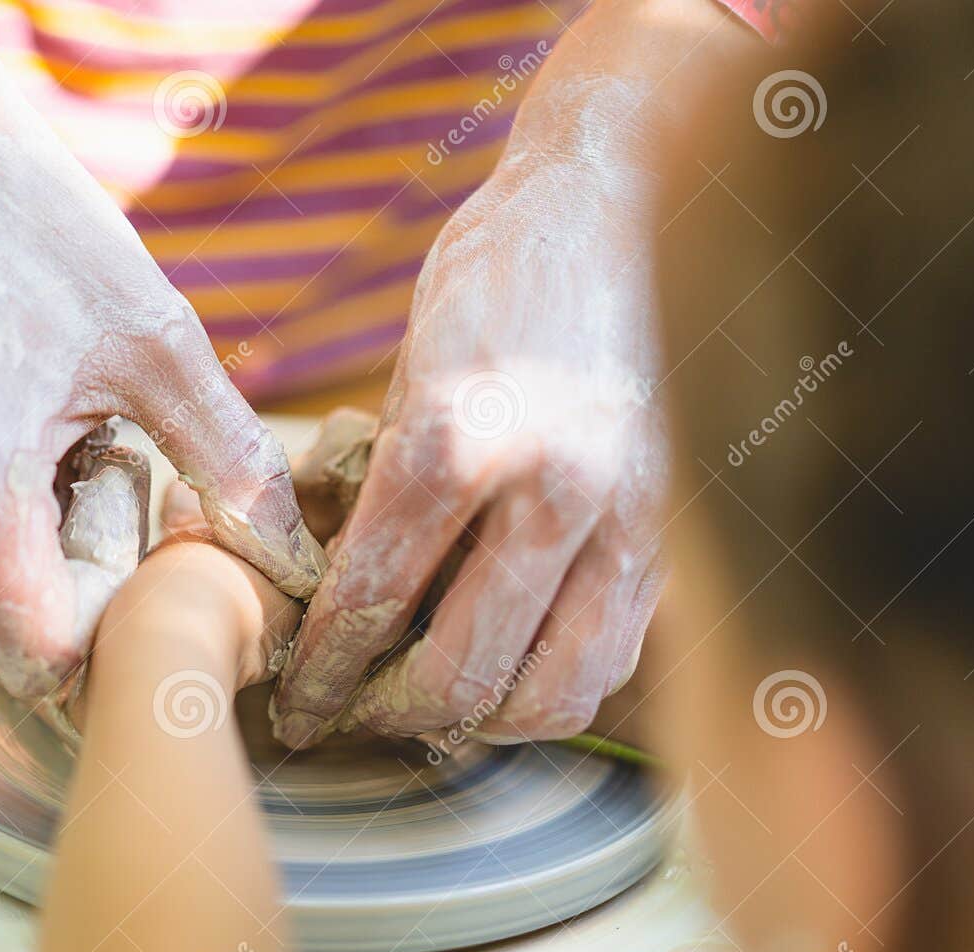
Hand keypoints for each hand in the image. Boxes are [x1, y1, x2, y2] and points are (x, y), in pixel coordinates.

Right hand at [0, 59, 322, 698]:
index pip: (45, 661)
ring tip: (100, 465)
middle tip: (156, 521)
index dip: (123, 655)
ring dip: (56, 573)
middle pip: (16, 645)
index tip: (183, 603)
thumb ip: (230, 459)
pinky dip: (13, 538)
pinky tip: (52, 451)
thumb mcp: (154, 339)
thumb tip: (295, 556)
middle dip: (98, 612)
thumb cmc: (26, 226)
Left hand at [272, 145, 669, 746]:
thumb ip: (379, 494)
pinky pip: (613, 659)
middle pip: (461, 678)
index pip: (370, 605)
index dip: (322, 676)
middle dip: (387, 715)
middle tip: (354, 715)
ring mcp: (630, 518)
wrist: (625, 206)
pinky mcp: (674, 533)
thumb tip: (333, 606)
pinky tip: (508, 669)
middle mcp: (556, 488)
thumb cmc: (497, 277)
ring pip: (551, 695)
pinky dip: (551, 688)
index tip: (299, 710)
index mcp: (463, 437)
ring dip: (477, 723)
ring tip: (429, 706)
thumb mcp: (408, 371)